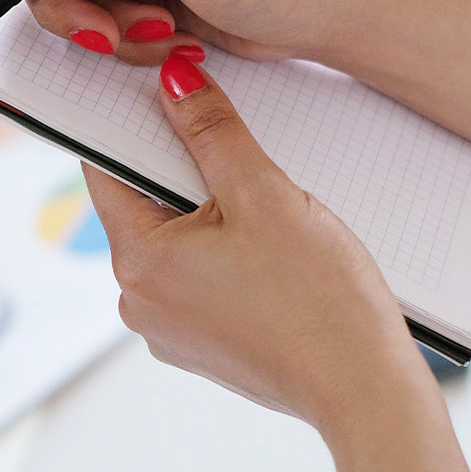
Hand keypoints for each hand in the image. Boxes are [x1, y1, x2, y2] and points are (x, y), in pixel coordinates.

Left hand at [84, 53, 425, 425]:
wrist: (365, 391)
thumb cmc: (318, 299)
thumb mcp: (262, 194)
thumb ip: (210, 130)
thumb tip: (172, 80)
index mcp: (136, 261)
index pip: (105, 170)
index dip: (128, 124)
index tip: (151, 92)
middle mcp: (135, 300)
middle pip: (141, 205)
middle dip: (181, 169)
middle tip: (228, 144)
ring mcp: (165, 327)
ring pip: (173, 241)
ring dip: (207, 212)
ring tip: (262, 205)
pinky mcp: (198, 343)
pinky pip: (194, 277)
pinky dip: (220, 252)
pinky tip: (267, 250)